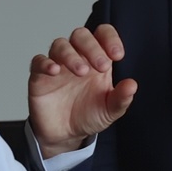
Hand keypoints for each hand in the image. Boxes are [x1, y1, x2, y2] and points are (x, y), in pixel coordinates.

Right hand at [27, 25, 136, 157]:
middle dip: (92, 47)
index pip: (102, 35)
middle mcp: (77, 57)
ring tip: (81, 71)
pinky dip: (45, 63)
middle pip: (81, 35)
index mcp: (97, 60)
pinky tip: (55, 71)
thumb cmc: (88, 116)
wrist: (65, 135)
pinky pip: (38, 61)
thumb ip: (121, 98)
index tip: (117, 55)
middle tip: (102, 66)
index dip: (110, 39)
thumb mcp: (110, 110)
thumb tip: (132, 85)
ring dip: (71, 55)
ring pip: (60, 45)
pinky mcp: (40, 76)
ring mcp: (58, 65)